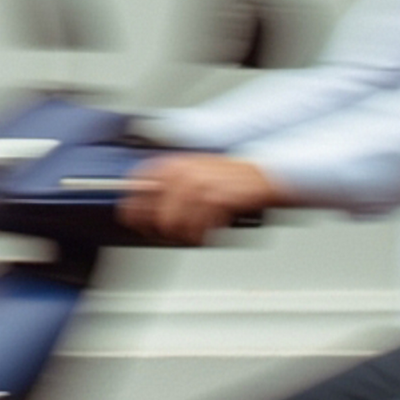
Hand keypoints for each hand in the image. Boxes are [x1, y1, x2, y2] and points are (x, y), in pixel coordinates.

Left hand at [120, 155, 276, 244]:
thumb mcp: (192, 174)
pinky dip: (200, 235)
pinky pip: (198, 227)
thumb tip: (145, 211)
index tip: (134, 223)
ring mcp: (198, 184)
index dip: (133, 209)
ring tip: (192, 234)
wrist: (266, 175)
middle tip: (166, 235)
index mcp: (170, 164)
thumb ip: (168, 187)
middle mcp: (180, 171)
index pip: (136, 187)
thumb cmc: (229, 179)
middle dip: (159, 229)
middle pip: (154, 211)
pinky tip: (206, 233)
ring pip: (174, 223)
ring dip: (182, 235)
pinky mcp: (216, 199)